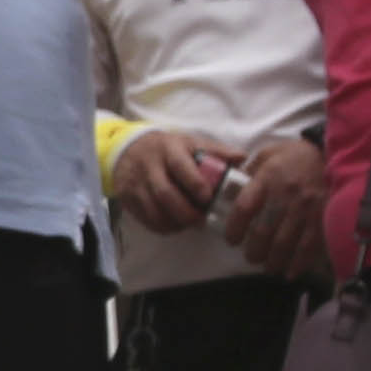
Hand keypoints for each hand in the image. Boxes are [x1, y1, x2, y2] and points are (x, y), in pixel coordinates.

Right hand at [107, 123, 237, 238]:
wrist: (127, 150)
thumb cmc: (168, 149)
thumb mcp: (190, 143)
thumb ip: (216, 151)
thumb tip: (243, 158)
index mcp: (169, 149)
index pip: (180, 166)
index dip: (195, 184)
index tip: (208, 198)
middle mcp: (150, 166)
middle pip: (166, 194)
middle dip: (187, 212)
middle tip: (202, 220)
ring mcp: (136, 184)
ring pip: (155, 211)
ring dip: (176, 223)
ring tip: (190, 223)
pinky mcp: (128, 199)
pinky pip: (146, 220)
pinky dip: (163, 227)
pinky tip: (174, 224)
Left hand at [216, 133, 329, 281]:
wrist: (334, 154)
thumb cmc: (297, 156)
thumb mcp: (269, 154)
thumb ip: (250, 172)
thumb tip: (231, 189)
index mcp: (268, 179)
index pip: (244, 208)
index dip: (234, 228)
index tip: (232, 239)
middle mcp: (285, 196)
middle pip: (263, 232)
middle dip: (254, 251)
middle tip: (251, 257)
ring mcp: (305, 209)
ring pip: (284, 244)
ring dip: (273, 261)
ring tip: (268, 266)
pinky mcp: (323, 219)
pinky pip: (309, 247)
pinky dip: (298, 263)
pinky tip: (290, 272)